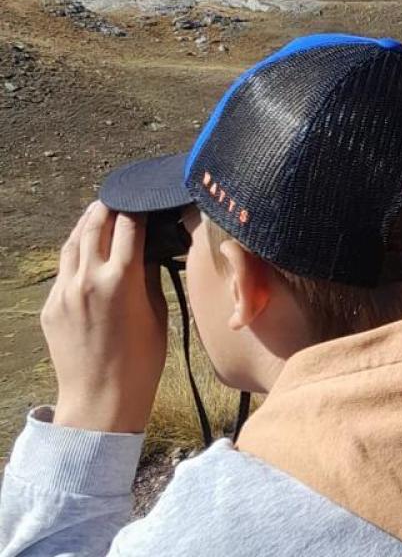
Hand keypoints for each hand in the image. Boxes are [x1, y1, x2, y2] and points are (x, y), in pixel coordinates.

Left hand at [42, 202, 168, 432]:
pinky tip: (86, 253)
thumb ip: (149, 275)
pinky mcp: (50, 306)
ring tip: (98, 214)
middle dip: (108, 207)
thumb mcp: (157, 311)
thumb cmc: (141, 360)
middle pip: (95, 225)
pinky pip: (63, 271)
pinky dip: (76, 255)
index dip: (139, 209)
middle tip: (119, 198)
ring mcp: (64, 292)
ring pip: (72, 243)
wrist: (101, 396)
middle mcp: (89, 279)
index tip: (147, 203)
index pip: (129, 225)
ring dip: (86, 224)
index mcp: (122, 279)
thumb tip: (148, 251)